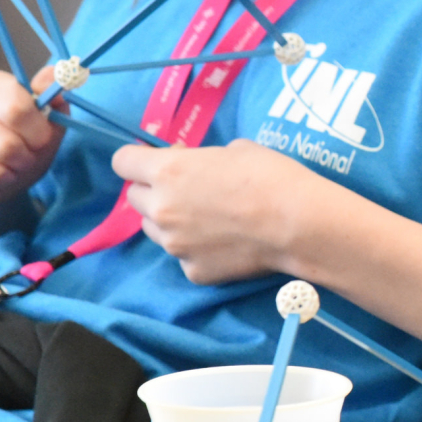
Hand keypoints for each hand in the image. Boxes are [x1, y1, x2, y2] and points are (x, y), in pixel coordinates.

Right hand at [0, 67, 64, 215]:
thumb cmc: (23, 146)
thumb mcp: (48, 126)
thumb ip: (55, 100)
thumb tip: (57, 73)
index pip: (17, 110)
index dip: (38, 136)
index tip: (41, 142)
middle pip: (4, 145)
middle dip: (23, 162)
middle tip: (22, 161)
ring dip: (6, 180)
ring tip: (4, 172)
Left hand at [113, 138, 312, 284]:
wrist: (299, 223)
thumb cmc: (272, 175)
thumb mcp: (236, 149)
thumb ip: (203, 160)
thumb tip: (195, 169)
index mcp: (168, 171)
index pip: (122, 162)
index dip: (139, 160)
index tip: (159, 162)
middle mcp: (161, 208)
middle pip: (135, 198)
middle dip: (156, 191)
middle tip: (190, 191)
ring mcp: (174, 245)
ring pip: (155, 230)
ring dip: (172, 221)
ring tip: (208, 220)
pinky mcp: (193, 271)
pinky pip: (185, 256)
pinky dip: (199, 249)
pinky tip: (226, 244)